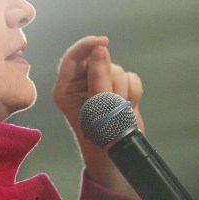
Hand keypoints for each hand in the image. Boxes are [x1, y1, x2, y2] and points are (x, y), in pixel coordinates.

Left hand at [53, 35, 144, 195]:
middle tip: (112, 99)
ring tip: (117, 111)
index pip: (72, 57)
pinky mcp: (119, 90)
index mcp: (65, 88)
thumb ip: (97, 77)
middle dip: (109, 78)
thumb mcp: (95, 108)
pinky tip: (128, 108)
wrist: (117, 156)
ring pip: (117, 69)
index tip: (103, 42)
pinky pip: (131, 78)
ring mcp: (102, 86)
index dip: (87, 45)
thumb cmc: (99, 137)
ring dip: (121, 90)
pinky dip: (133, 93)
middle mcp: (81, 84)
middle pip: (98, 61)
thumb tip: (100, 49)